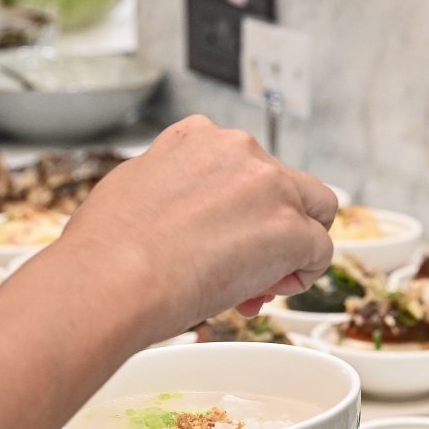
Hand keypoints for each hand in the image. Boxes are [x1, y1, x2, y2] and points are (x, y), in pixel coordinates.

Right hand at [56, 115, 336, 341]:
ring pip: (316, 210)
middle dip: (272, 224)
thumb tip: (180, 209)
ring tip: (261, 281)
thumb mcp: (132, 186)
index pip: (242, 163)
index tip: (222, 235)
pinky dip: (304, 274)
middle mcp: (240, 151)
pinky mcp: (290, 228)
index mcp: (198, 138)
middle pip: (287, 183)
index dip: (239, 206)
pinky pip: (321, 251)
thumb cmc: (106, 249)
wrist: (111, 279)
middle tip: (248, 264)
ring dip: (297, 244)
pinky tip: (269, 291)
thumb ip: (171, 185)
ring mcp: (270, 187)